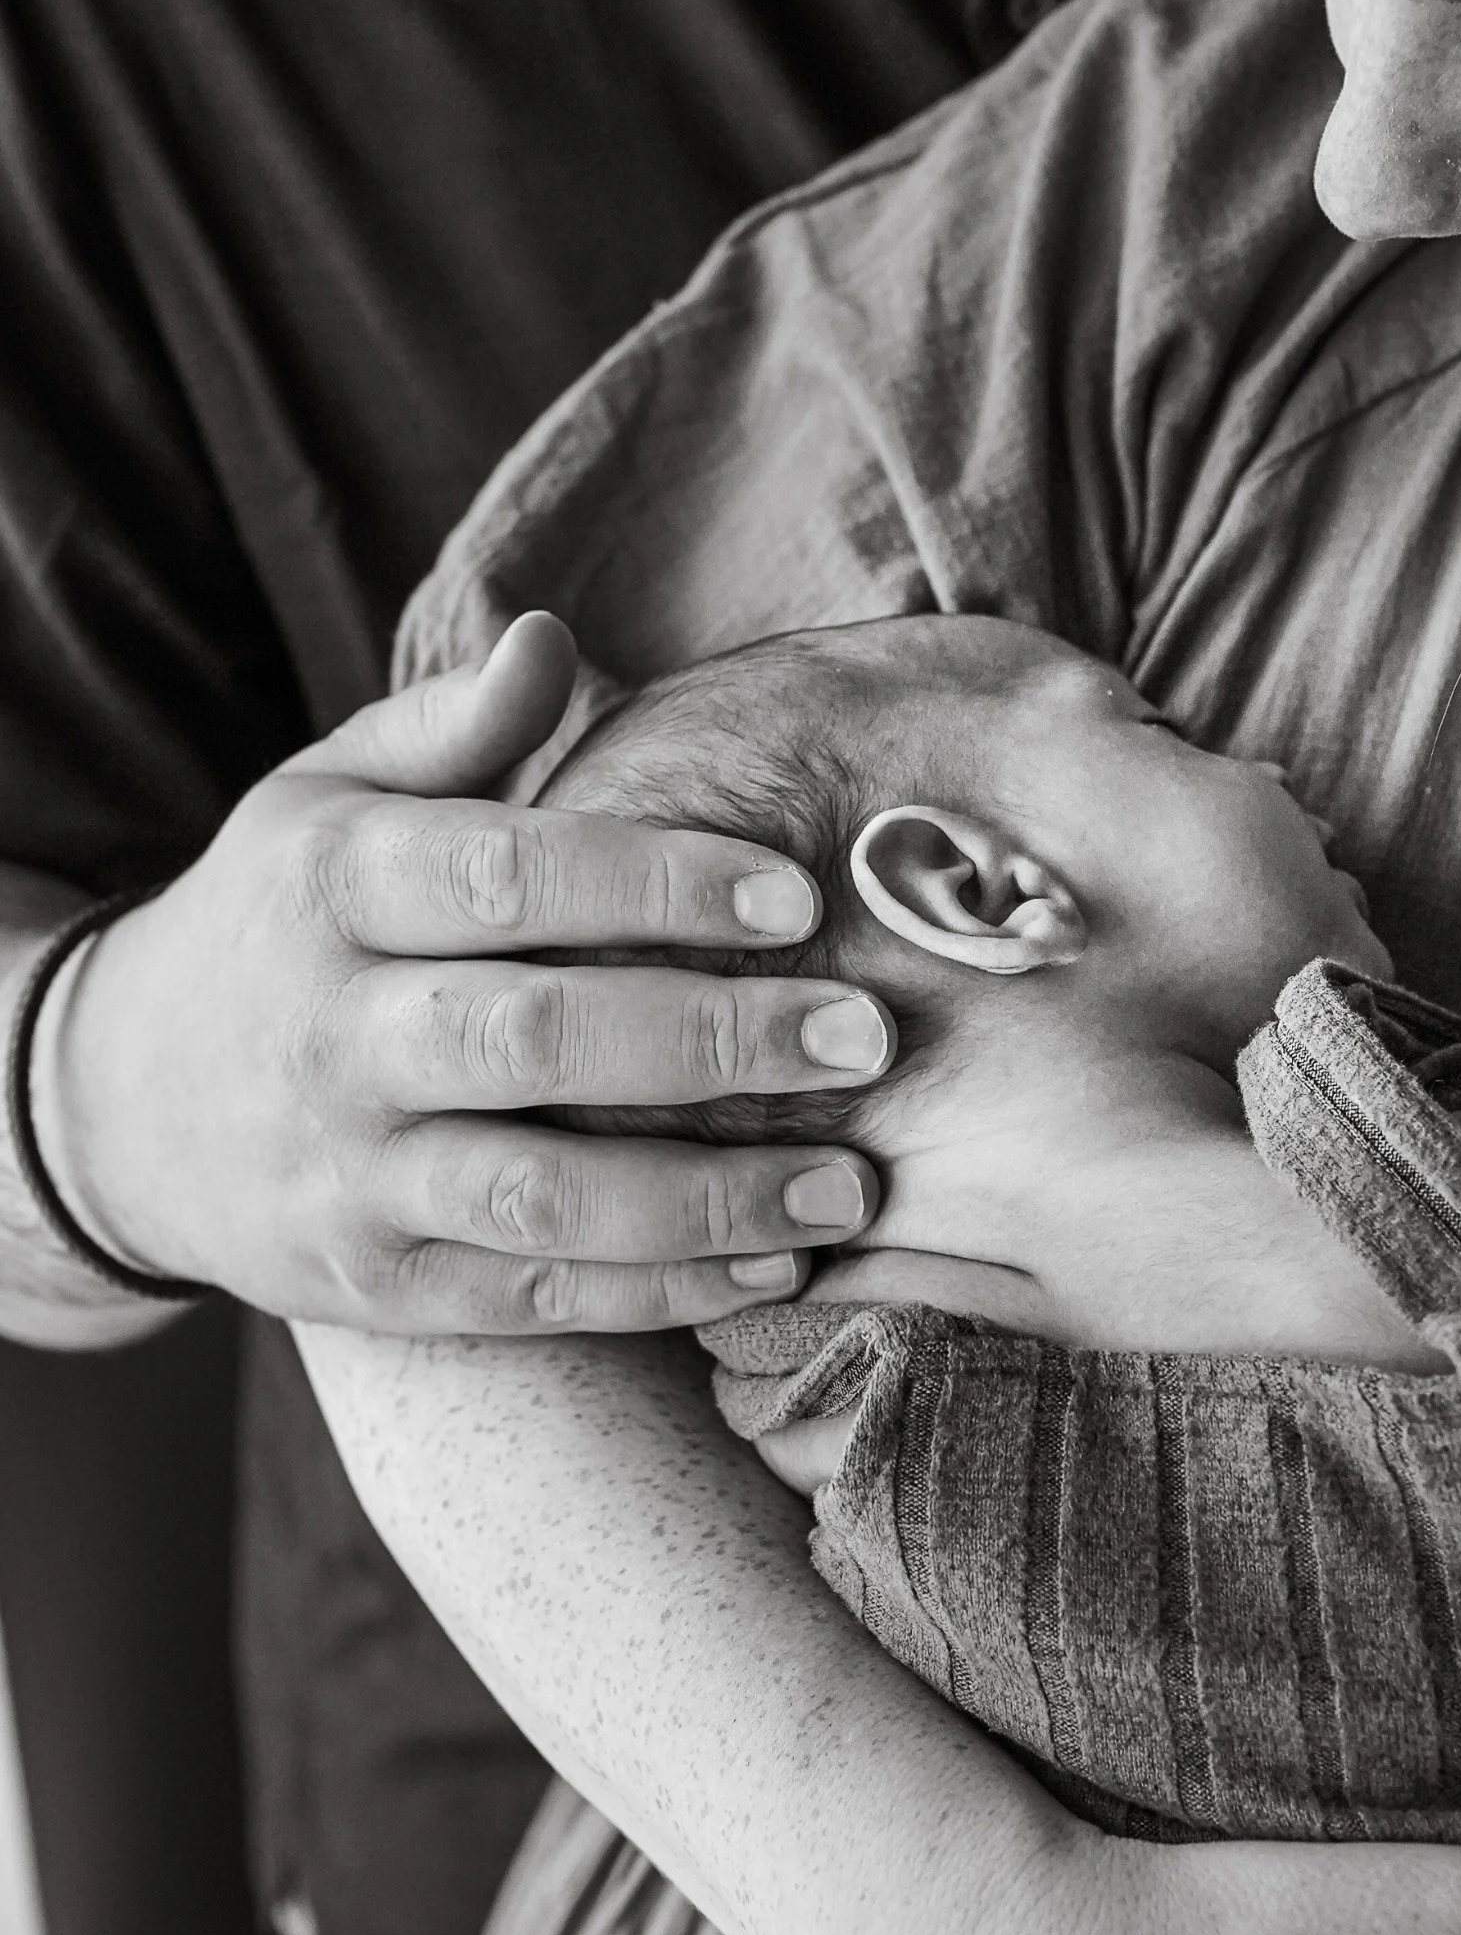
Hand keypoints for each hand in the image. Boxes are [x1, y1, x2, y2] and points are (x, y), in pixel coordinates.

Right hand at [37, 613, 892, 1327]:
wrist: (122, 1105)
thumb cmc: (281, 920)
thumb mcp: (326, 799)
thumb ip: (450, 729)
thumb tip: (554, 640)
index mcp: (331, 886)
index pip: (502, 877)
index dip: (653, 881)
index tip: (795, 895)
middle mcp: (335, 1035)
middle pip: (531, 1040)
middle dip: (712, 1041)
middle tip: (864, 1035)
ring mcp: (352, 1172)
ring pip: (540, 1197)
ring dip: (708, 1196)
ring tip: (850, 1180)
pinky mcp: (378, 1285)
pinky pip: (533, 1293)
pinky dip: (662, 1290)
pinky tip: (778, 1256)